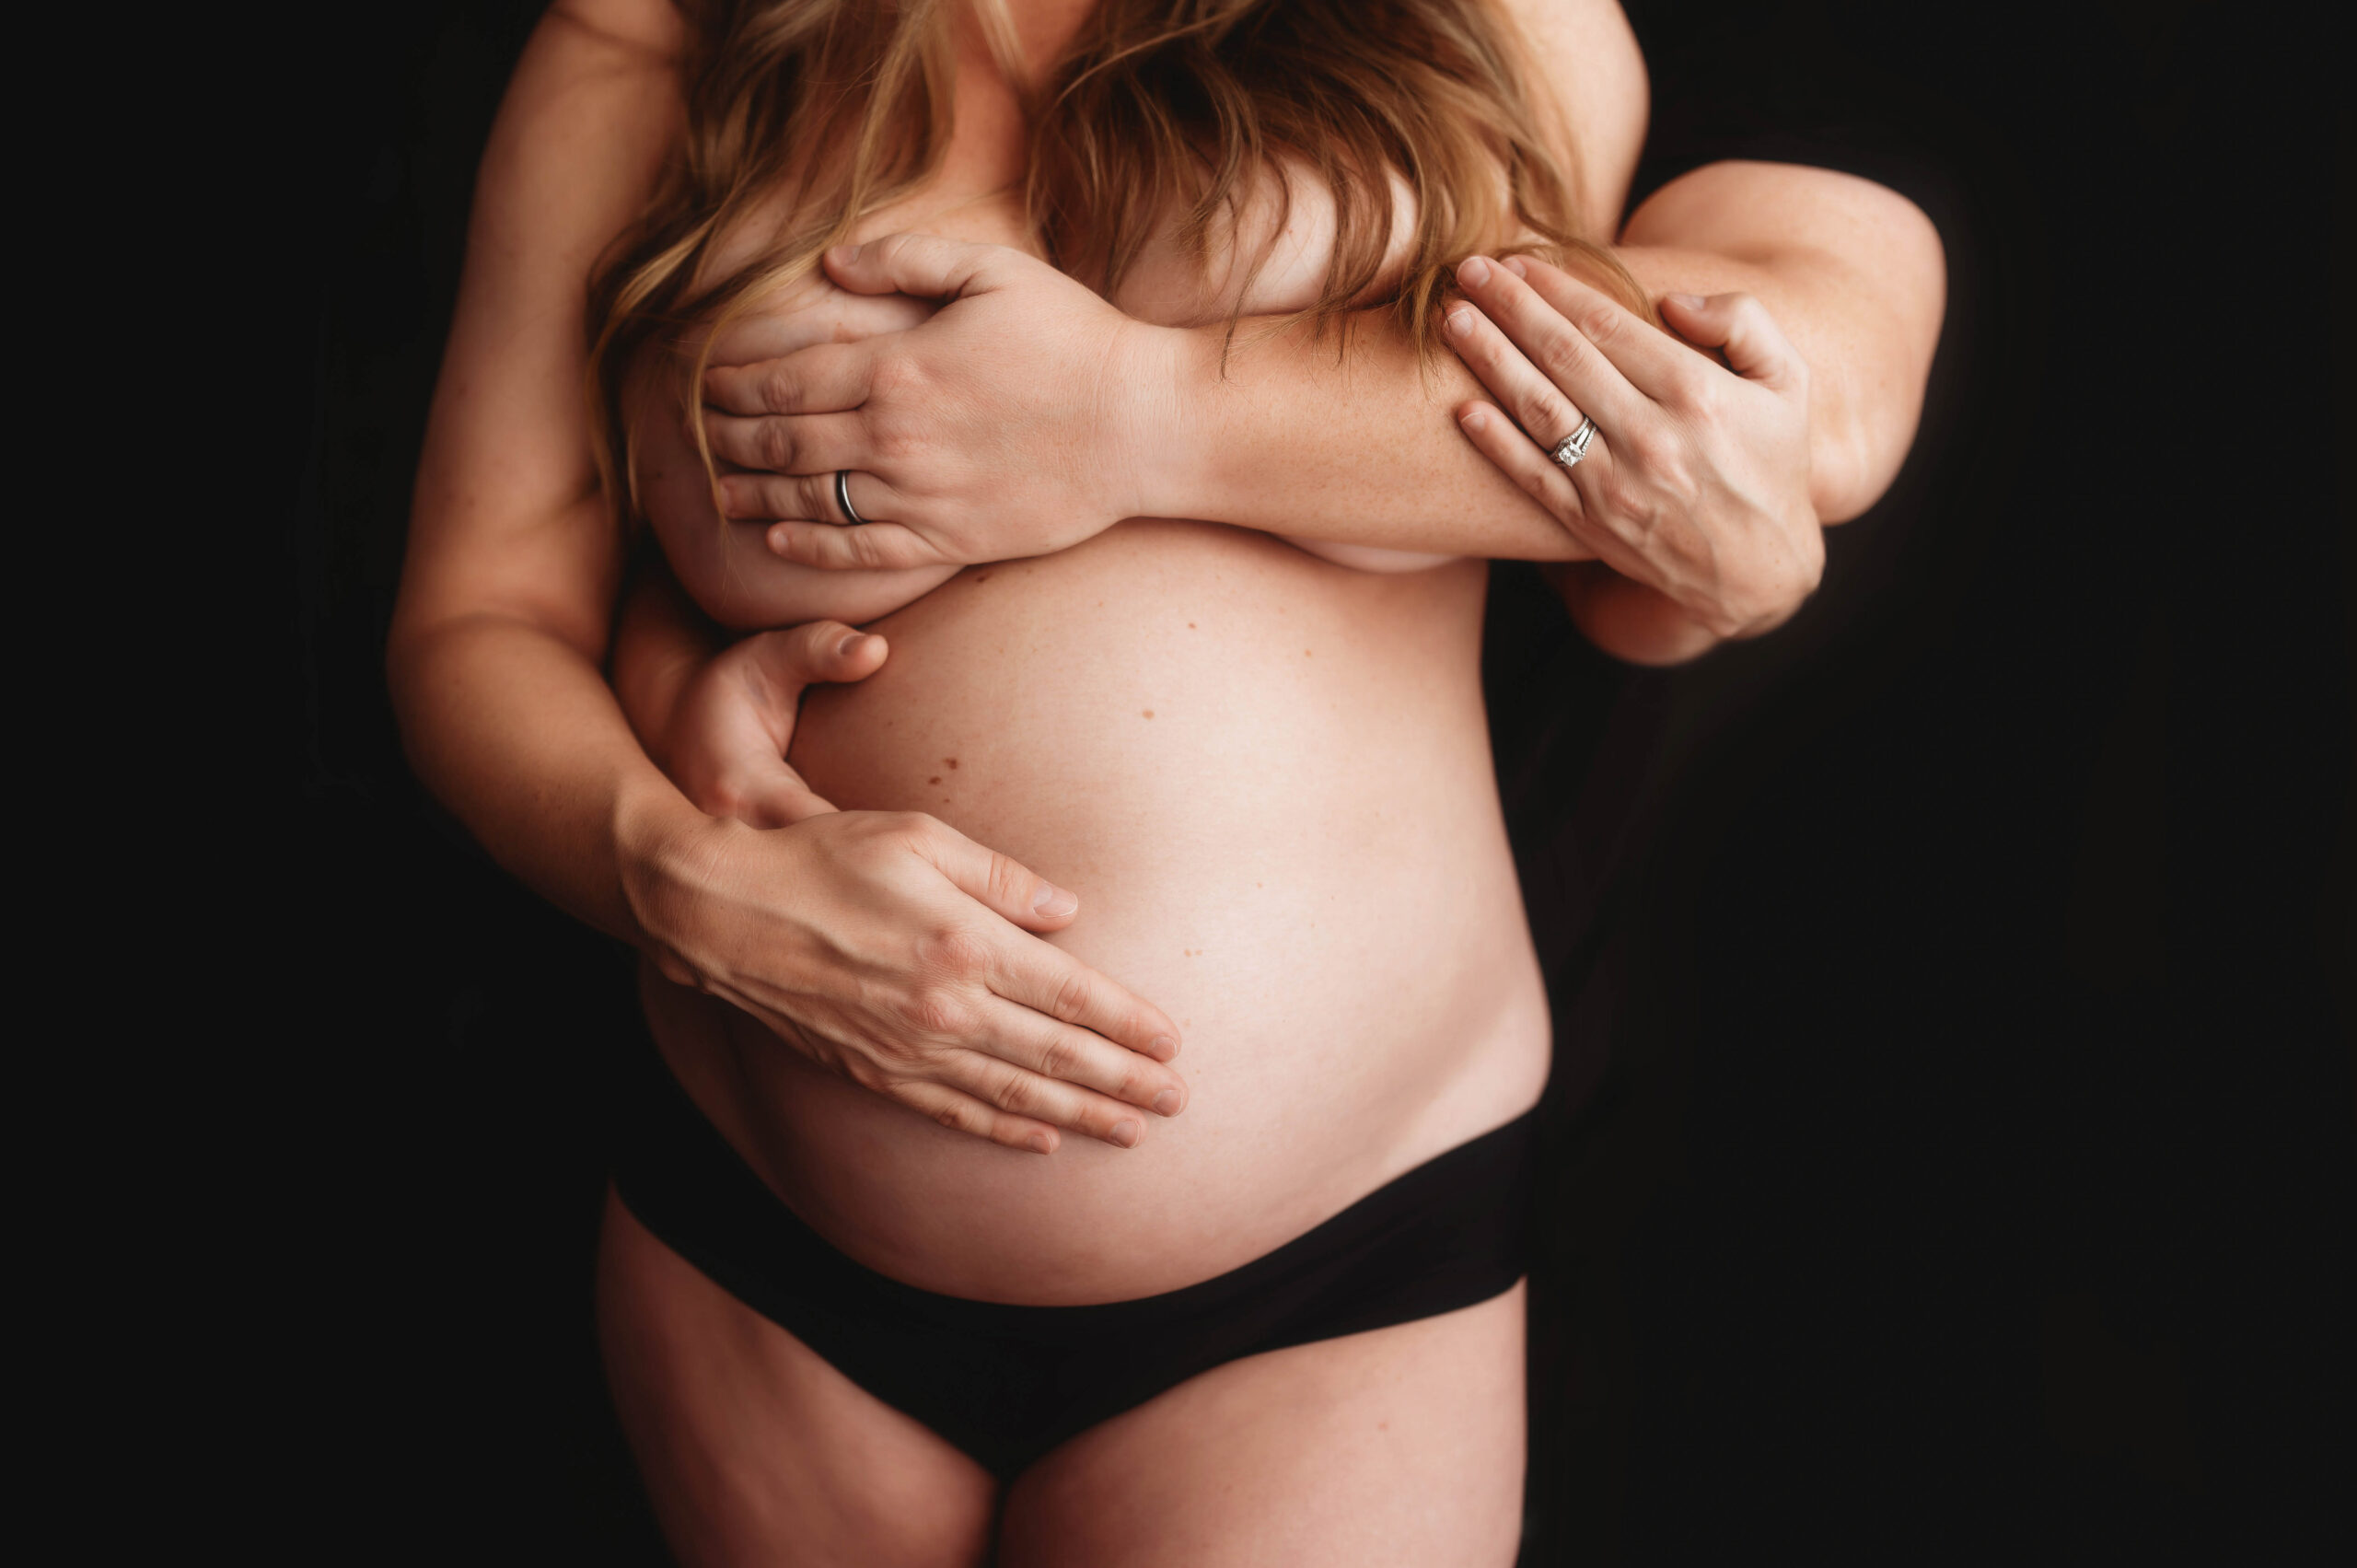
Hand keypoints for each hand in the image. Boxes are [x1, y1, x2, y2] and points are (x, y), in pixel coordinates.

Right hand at [616, 601, 1188, 1153]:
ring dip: (1082, 1116)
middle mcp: (947, 1008)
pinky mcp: (875, 1071)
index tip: (1175, 1043)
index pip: (1072, 996)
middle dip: (1125, 1081)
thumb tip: (1069, 912)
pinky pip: (955, 1111)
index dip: (1129, 1024)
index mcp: (967, 944)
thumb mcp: (919, 838)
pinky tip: (1044, 1140)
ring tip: (1134, 1131)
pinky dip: (1005, 1130)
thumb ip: (1003, 878)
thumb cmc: (824, 857)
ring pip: (1015, 1094)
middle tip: (1179, 1102)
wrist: (723, 912)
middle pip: (1057, 1056)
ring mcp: (909, 1048)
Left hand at [698, 233, 1171, 571]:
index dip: (730, 383)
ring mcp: (920, 495)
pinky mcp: (949, 539)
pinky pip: (860, 552)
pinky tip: (779, 542)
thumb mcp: (994, 272)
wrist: (1145, 425)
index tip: (700, 383)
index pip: (783, 379)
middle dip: (726, 437)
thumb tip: (830, 261)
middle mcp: (895, 438)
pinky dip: (809, 549)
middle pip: (781, 442)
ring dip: (753, 496)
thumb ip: (905, 260)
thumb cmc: (1075, 339)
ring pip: (809, 500)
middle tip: (693, 436)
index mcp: (897, 367)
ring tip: (718, 491)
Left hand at [1445, 254, 1822, 640]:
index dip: (1556, 288)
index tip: (1518, 260)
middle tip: (1467, 271)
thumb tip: (1672, 299)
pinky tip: (1462, 410)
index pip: (1607, 325)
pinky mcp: (1590, 523)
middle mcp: (1650, 436)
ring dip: (1490, 360)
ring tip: (1452, 321)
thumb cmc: (1771, 460)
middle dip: (1509, 307)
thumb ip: (1744, 321)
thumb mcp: (1789, 381)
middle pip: (1562, 357)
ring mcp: (1615, 484)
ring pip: (1539, 410)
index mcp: (1695, 391)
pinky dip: (1495, 444)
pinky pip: (1532, 477)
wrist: (1758, 569)